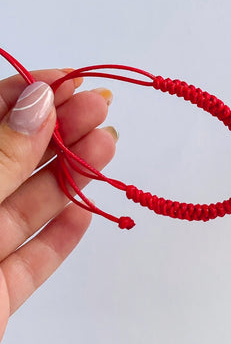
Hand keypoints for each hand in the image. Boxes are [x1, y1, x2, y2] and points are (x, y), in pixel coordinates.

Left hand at [0, 70, 117, 341]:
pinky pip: (31, 262)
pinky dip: (61, 239)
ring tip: (108, 147)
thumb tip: (37, 101)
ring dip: (71, 178)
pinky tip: (87, 213)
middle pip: (8, 163)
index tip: (68, 82)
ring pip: (24, 209)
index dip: (23, 98)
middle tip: (100, 108)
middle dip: (58, 132)